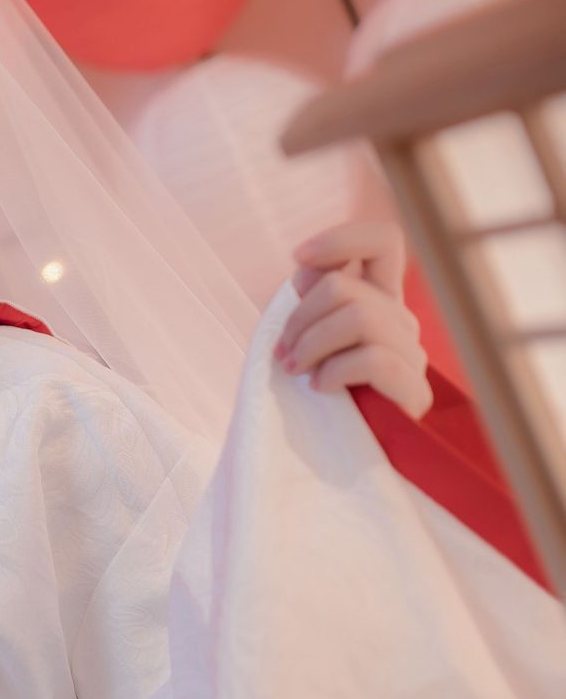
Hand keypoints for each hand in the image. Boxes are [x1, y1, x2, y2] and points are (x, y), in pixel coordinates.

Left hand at [273, 220, 432, 419]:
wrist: (347, 460)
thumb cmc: (322, 395)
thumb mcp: (311, 340)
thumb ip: (313, 302)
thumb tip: (306, 273)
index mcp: (379, 299)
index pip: (384, 242)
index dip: (342, 238)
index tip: (298, 259)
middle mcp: (400, 320)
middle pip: (345, 285)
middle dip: (299, 317)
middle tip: (283, 353)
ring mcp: (412, 355)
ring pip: (358, 316)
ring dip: (312, 343)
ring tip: (296, 370)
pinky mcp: (415, 392)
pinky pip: (373, 358)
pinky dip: (335, 371)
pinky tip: (321, 388)